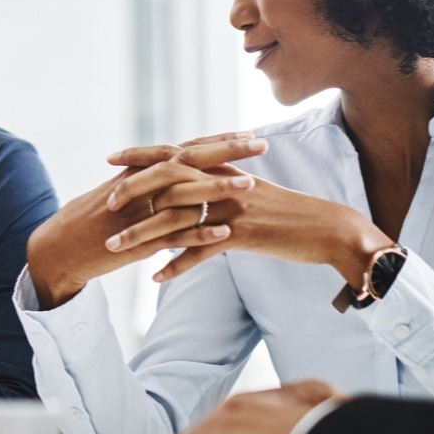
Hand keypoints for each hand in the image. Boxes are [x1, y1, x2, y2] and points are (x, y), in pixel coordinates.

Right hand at [26, 135, 266, 308]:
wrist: (59, 249)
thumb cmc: (88, 222)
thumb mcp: (116, 193)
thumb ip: (144, 181)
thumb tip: (172, 171)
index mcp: (138, 172)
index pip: (184, 149)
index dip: (216, 141)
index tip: (247, 132)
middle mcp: (140, 185)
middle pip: (189, 162)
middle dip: (227, 151)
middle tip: (261, 144)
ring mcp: (140, 213)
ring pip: (185, 196)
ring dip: (219, 189)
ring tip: (251, 186)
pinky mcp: (138, 241)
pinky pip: (173, 236)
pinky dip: (199, 233)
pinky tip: (225, 233)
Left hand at [107, 164, 388, 284]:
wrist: (327, 228)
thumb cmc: (287, 213)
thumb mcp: (251, 191)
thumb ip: (220, 184)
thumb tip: (190, 187)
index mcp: (224, 168)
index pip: (175, 155)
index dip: (142, 156)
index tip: (112, 159)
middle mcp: (224, 182)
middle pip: (168, 182)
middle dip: (133, 192)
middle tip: (106, 204)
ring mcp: (232, 207)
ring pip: (177, 219)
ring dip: (142, 236)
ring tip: (115, 250)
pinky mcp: (242, 235)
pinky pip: (201, 252)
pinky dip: (177, 265)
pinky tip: (156, 277)